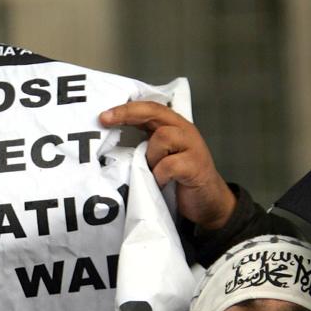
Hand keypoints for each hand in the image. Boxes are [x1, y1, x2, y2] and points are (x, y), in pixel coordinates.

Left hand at [99, 101, 235, 229]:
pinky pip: (169, 165)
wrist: (208, 202)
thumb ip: (144, 145)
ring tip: (152, 172)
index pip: (149, 108)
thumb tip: (112, 142)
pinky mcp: (196, 166)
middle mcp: (183, 131)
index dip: (126, 109)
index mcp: (173, 127)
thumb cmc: (179, 179)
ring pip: (162, 137)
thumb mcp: (160, 157)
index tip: (103, 116)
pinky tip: (160, 184)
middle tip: (105, 120)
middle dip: (127, 113)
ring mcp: (192, 147)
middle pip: (155, 112)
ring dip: (150, 156)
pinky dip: (159, 176)